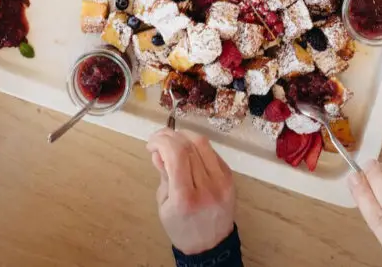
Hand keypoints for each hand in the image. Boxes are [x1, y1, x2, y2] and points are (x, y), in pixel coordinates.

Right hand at [147, 128, 235, 254]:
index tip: (151, 143)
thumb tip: (159, 151)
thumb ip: (163, 176)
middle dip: (170, 136)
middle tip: (158, 138)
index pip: (176, 155)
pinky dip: (197, 147)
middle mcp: (207, 186)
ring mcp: (222, 181)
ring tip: (172, 140)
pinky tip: (188, 151)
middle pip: (189, 146)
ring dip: (184, 136)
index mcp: (185, 198)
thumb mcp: (164, 205)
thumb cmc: (181, 228)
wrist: (211, 244)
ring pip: (203, 144)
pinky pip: (212, 153)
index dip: (161, 142)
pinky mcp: (230, 177)